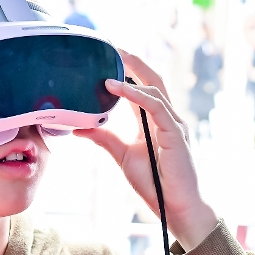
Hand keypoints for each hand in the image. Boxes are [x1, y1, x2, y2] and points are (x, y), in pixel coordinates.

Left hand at [76, 50, 217, 250]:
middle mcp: (166, 118)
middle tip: (112, 46)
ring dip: (132, 75)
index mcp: (154, 121)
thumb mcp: (122, 155)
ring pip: (155, 89)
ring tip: (111, 64)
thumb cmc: (155, 184)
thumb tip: (78, 127)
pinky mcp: (175, 133)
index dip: (127, 71)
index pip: (141, 88)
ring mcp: (173, 124)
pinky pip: (156, 106)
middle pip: (152, 79)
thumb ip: (104, 138)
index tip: (108, 56)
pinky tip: (117, 87)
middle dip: (133, 61)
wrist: (176, 208)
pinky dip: (136, 94)